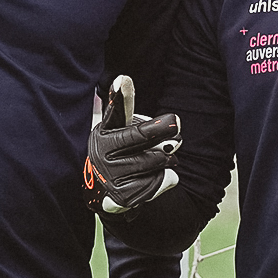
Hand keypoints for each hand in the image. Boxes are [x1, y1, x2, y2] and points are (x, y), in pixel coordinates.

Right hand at [84, 76, 179, 216]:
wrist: (107, 192)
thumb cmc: (122, 152)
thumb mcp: (124, 129)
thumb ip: (144, 122)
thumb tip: (164, 117)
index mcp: (103, 131)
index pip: (115, 112)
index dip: (119, 97)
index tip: (124, 79)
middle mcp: (101, 153)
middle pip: (141, 137)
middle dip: (163, 132)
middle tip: (175, 128)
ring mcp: (110, 176)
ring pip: (153, 161)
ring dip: (166, 159)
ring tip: (164, 157)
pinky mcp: (122, 198)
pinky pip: (157, 182)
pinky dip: (164, 179)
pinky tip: (154, 177)